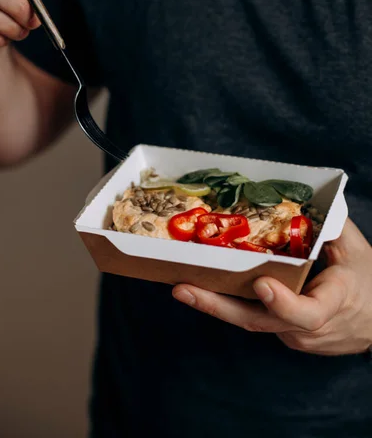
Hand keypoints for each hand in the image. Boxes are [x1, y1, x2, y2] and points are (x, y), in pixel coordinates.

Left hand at [173, 218, 371, 355]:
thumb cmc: (368, 282)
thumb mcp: (355, 250)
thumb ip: (330, 224)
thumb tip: (302, 198)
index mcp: (335, 303)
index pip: (308, 313)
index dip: (283, 303)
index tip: (262, 284)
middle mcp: (309, 328)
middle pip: (261, 322)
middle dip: (218, 306)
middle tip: (183, 289)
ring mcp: (293, 336)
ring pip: (252, 321)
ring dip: (216, 304)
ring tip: (181, 285)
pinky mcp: (282, 335)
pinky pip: (254, 318)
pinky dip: (230, 302)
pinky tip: (204, 285)